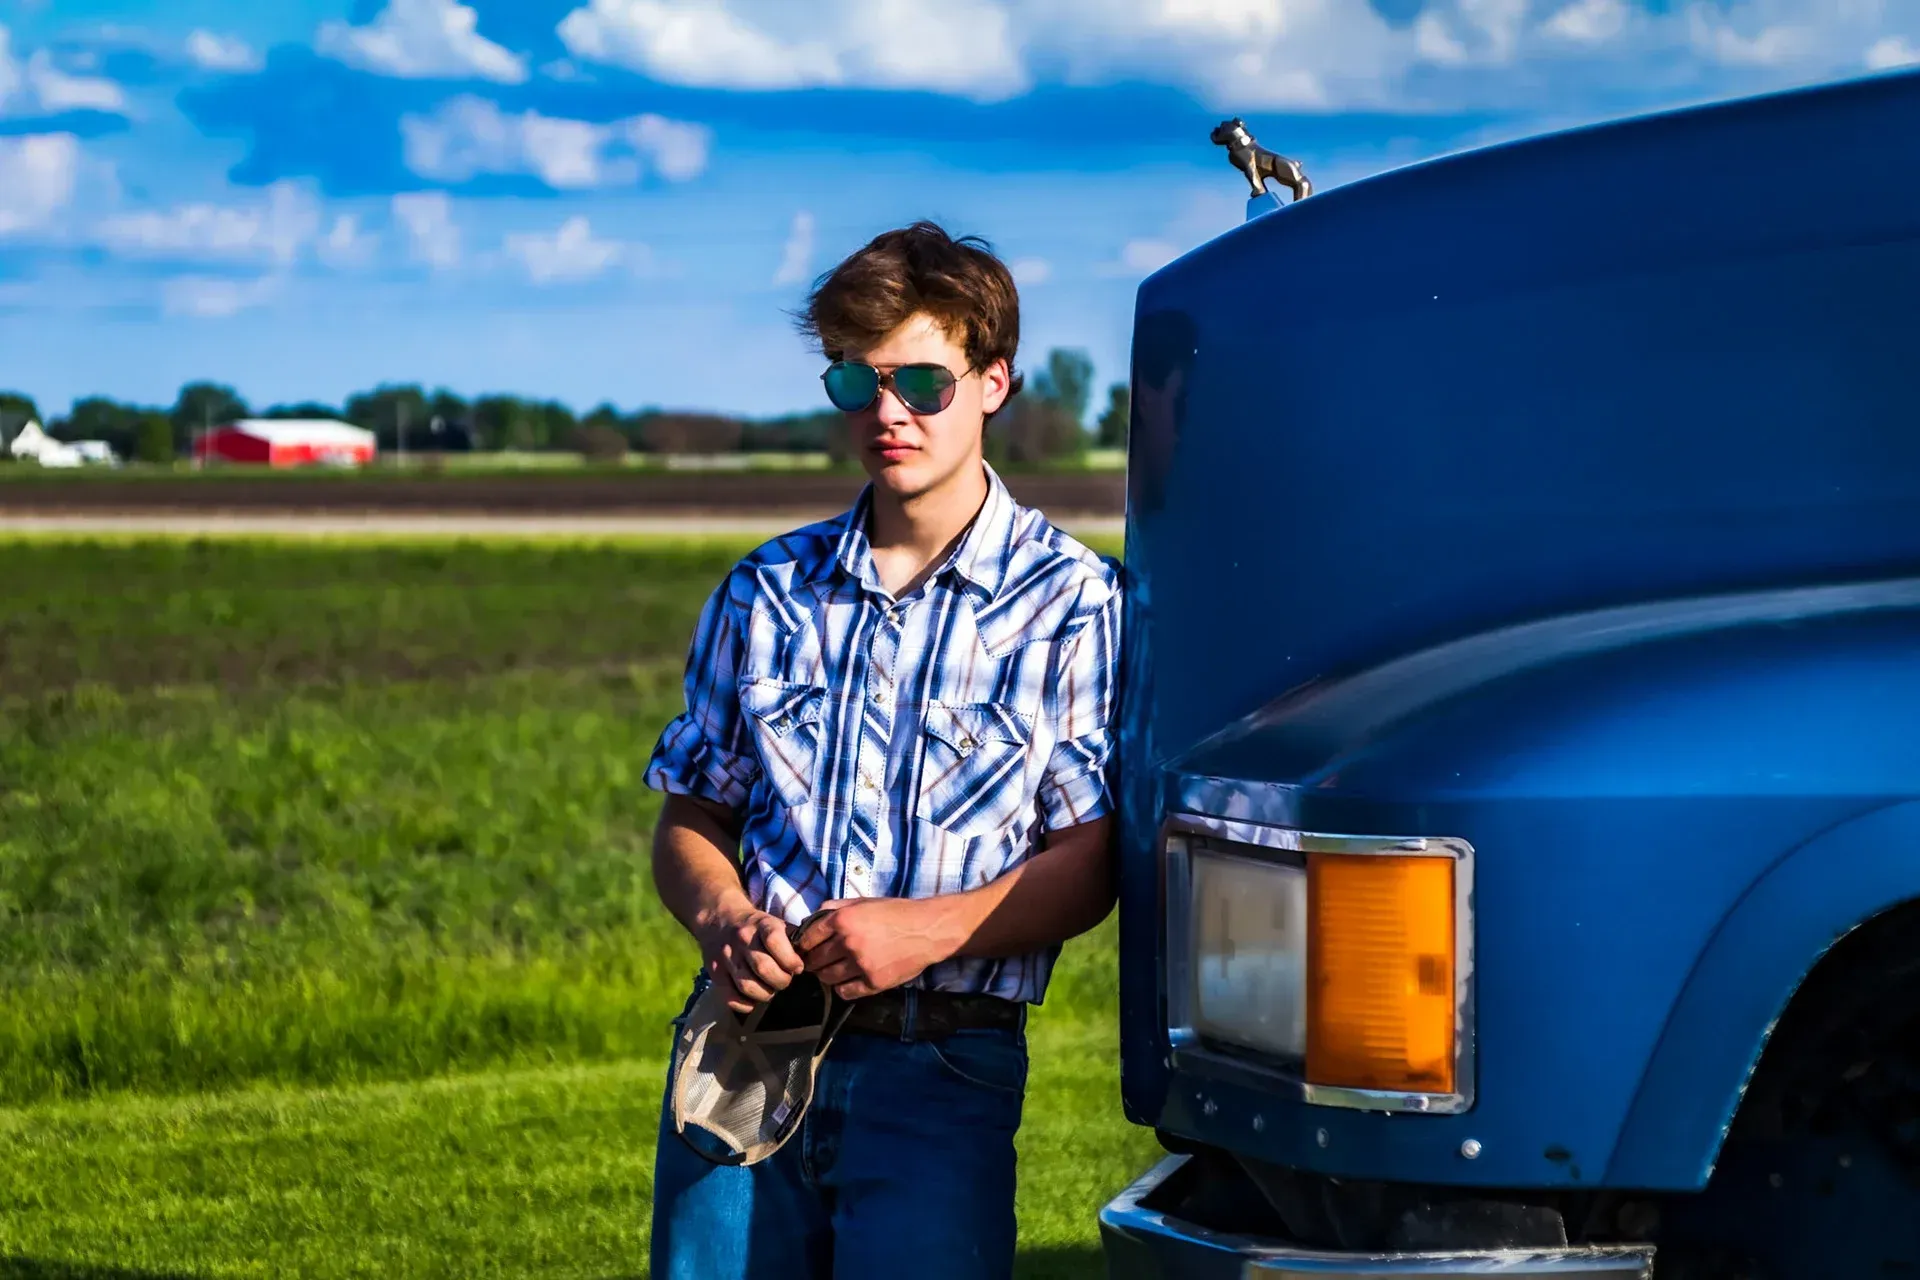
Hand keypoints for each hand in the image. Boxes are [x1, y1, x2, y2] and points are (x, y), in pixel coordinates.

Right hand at [701, 908, 804, 1014]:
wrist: (720, 919)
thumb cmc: (757, 926)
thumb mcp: (776, 922)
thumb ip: (793, 939)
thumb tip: (812, 959)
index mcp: (761, 924)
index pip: (775, 941)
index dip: (790, 959)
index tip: (798, 968)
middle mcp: (742, 940)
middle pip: (763, 967)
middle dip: (781, 981)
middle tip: (785, 981)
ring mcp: (726, 957)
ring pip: (747, 985)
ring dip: (764, 994)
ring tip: (770, 990)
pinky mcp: (715, 973)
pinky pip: (729, 996)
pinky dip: (743, 1004)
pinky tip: (753, 1001)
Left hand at [797, 898, 964, 1000]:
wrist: (927, 930)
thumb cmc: (896, 912)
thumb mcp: (864, 901)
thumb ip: (836, 907)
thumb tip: (814, 917)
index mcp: (843, 920)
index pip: (808, 937)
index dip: (804, 944)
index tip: (806, 948)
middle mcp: (848, 942)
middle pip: (815, 960)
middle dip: (812, 961)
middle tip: (818, 962)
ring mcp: (861, 965)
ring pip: (827, 978)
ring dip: (826, 975)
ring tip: (833, 971)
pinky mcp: (873, 982)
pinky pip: (845, 992)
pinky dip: (842, 988)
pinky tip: (848, 981)